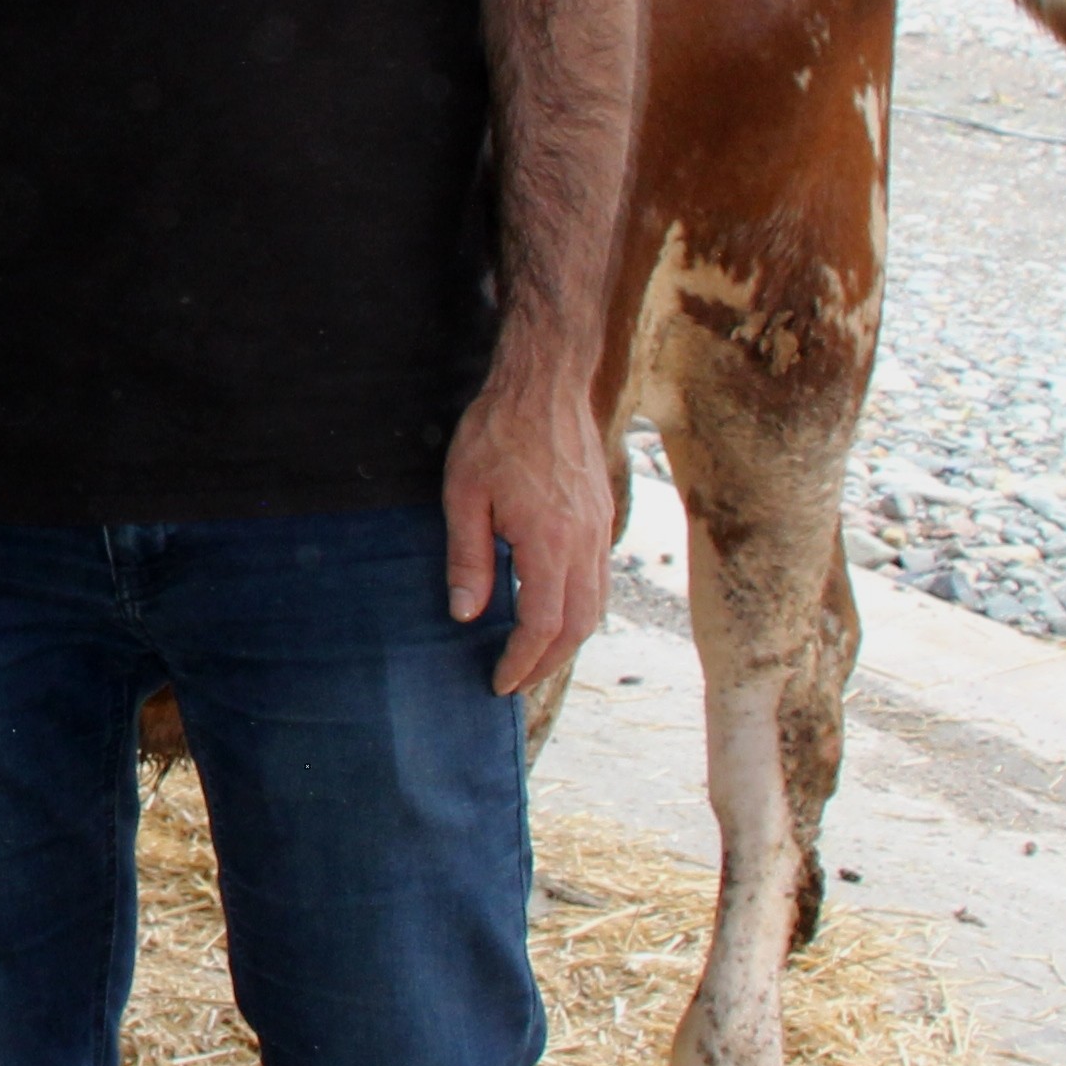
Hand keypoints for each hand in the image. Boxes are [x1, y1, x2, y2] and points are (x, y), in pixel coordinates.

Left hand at [442, 362, 609, 700]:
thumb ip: (468, 559)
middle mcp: (585, 542)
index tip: (499, 682)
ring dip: (567, 641)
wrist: (545, 384)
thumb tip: (466, 615)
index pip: (543, 625)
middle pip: (578, 626)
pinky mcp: (602, 517)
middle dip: (547, 663)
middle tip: (515, 682)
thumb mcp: (464, 495)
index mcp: (549, 541)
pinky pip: (599, 580)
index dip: (521, 661)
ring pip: (595, 606)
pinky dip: (579, 609)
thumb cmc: (497, 433)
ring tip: (534, 658)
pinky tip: (553, 612)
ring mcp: (599, 530)